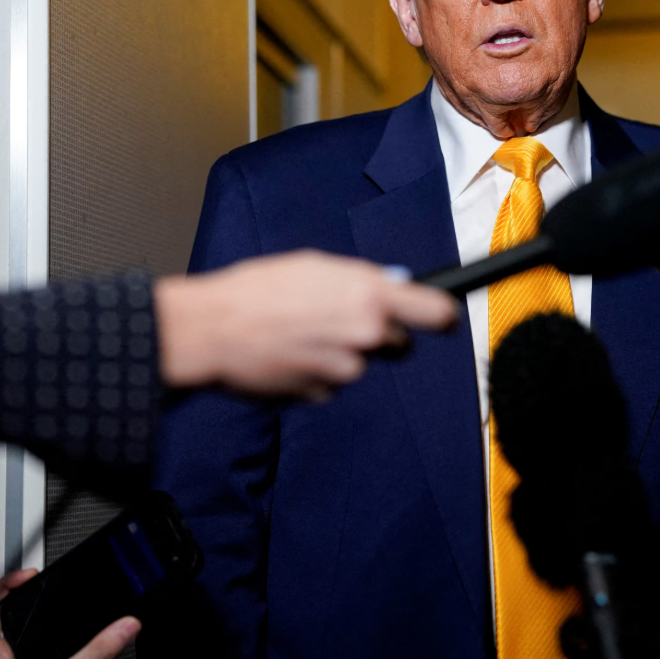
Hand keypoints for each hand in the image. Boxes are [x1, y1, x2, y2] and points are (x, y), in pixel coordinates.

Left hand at [0, 569, 138, 658]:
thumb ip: (97, 653)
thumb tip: (124, 628)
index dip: (5, 584)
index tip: (28, 574)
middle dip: (14, 597)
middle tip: (32, 584)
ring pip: (1, 640)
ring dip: (18, 621)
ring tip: (36, 606)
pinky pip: (13, 658)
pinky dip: (28, 643)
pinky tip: (46, 647)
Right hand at [155, 250, 457, 399]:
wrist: (213, 329)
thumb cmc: (259, 289)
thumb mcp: (316, 266)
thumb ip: (359, 279)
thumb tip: (392, 286)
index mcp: (369, 295)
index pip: (435, 312)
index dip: (443, 316)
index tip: (445, 318)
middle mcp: (366, 335)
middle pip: (398, 345)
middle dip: (378, 335)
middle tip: (341, 319)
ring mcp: (346, 369)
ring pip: (361, 363)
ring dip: (341, 352)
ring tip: (301, 332)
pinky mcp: (323, 393)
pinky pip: (333, 382)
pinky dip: (318, 371)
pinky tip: (291, 352)